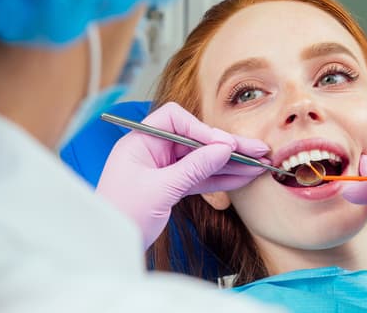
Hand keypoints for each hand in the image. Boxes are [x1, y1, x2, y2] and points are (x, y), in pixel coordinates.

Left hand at [96, 102, 269, 249]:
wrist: (109, 246)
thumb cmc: (122, 215)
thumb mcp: (161, 189)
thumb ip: (194, 168)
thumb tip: (223, 149)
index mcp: (141, 141)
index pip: (175, 120)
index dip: (202, 129)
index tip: (224, 145)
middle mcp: (153, 150)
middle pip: (196, 141)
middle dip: (226, 146)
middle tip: (257, 150)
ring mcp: (164, 168)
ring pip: (202, 160)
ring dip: (229, 164)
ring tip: (258, 165)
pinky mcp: (172, 186)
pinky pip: (199, 178)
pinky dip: (220, 179)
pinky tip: (242, 177)